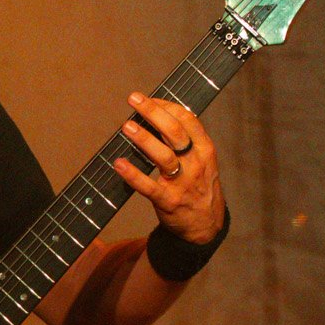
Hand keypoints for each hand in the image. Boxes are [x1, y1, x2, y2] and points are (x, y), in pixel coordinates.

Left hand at [113, 93, 224, 246]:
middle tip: (133, 99)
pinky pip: (148, 186)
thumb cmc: (199, 185)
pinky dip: (133, 174)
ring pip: (163, 156)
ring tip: (126, 127)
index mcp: (204, 149)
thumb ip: (186, 139)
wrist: (206, 225)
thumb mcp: (202, 160)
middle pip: (175, 132)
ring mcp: (182, 183)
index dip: (167, 106)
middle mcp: (195, 163)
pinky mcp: (168, 201)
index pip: (188, 120)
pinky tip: (119, 163)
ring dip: (144, 139)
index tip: (149, 98)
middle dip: (153, 112)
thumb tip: (159, 113)